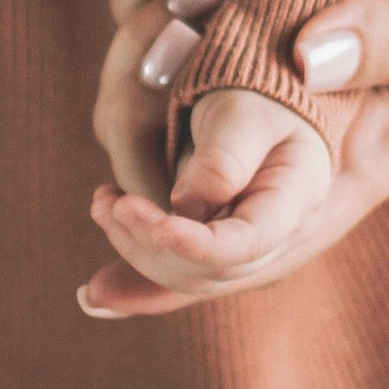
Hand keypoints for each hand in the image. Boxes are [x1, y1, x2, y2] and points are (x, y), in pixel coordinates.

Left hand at [83, 0, 388, 309]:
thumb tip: (307, 57)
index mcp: (361, 157)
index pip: (265, 244)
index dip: (191, 261)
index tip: (137, 228)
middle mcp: (302, 132)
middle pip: (192, 209)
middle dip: (139, 221)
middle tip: (100, 205)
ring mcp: (268, 78)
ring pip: (160, 119)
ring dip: (136, 76)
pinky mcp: (246, 23)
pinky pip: (168, 38)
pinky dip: (150, 4)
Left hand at [84, 82, 333, 313]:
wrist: (261, 104)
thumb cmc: (258, 96)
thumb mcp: (245, 111)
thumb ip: (223, 157)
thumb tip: (185, 206)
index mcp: (295, 199)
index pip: (249, 243)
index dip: (200, 245)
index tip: (159, 226)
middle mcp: (276, 238)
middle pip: (212, 269)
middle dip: (153, 241)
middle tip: (109, 203)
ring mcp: (245, 252)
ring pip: (188, 278)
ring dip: (136, 250)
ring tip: (102, 205)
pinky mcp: (213, 253)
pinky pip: (177, 278)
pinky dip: (137, 276)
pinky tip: (93, 292)